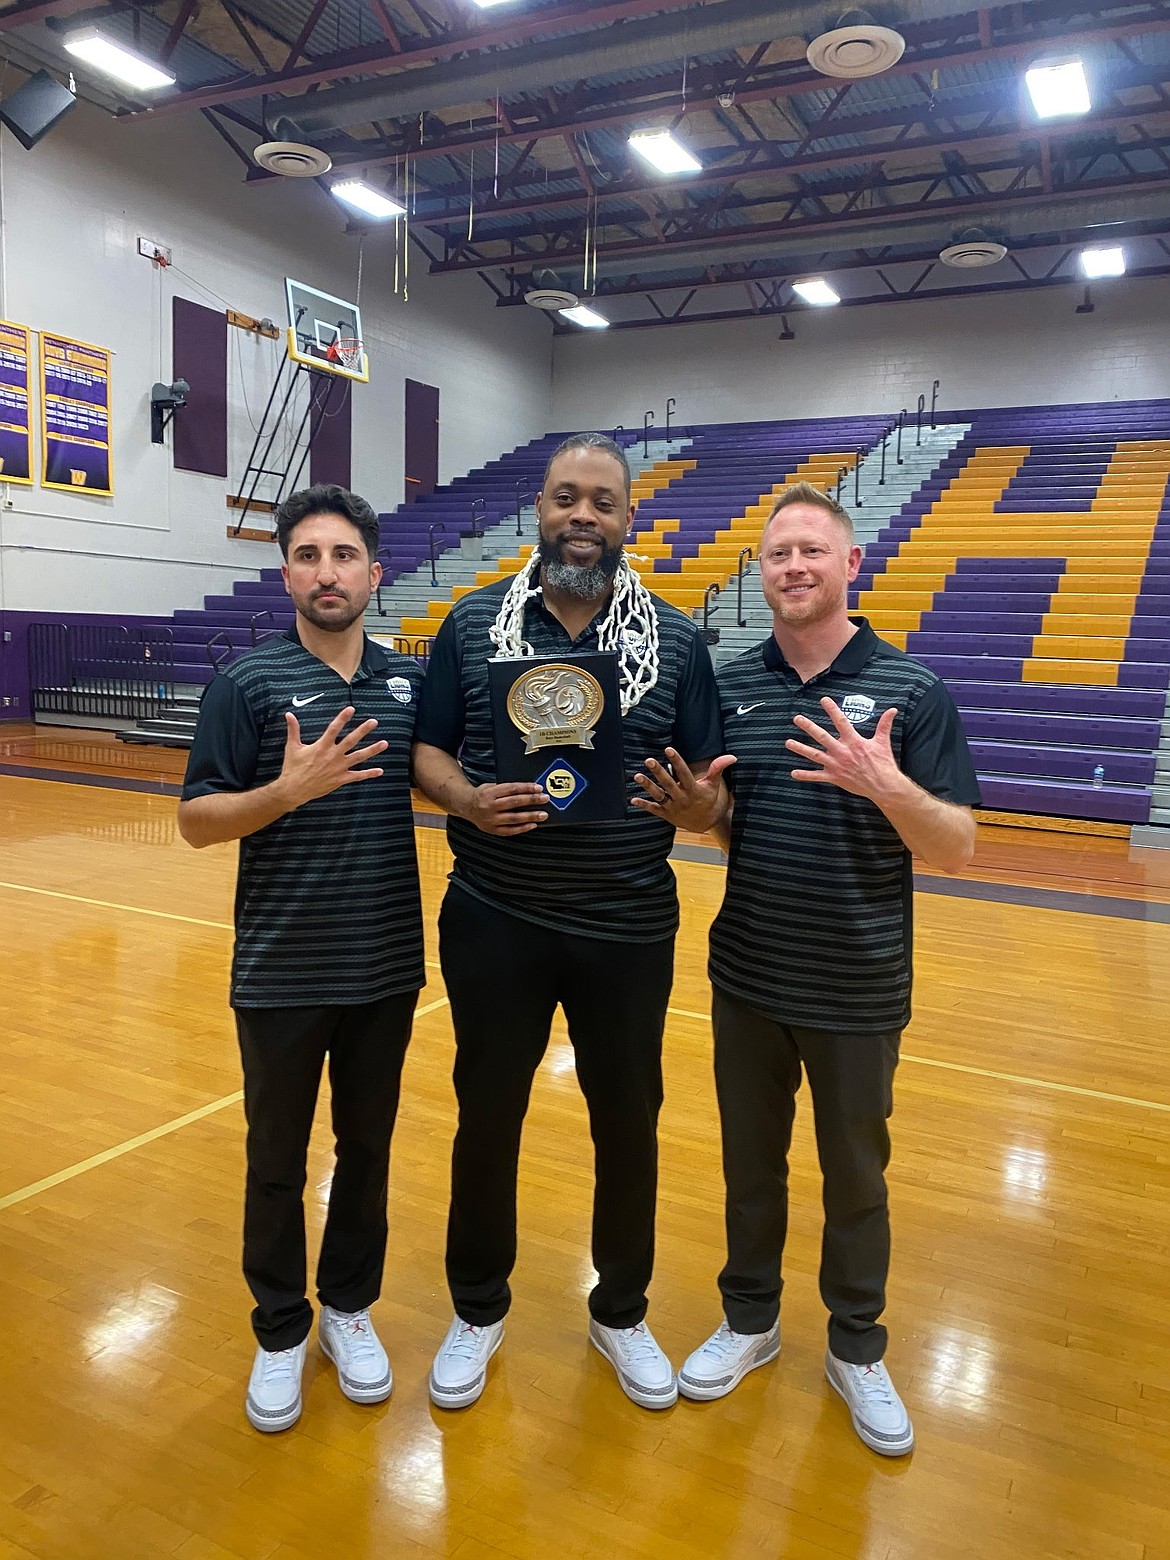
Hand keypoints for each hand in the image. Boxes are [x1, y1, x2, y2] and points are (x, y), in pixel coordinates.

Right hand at [279, 706, 387, 806]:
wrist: (294, 789)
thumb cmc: (292, 767)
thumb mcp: (292, 747)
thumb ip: (293, 730)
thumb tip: (288, 714)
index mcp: (321, 746)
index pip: (334, 728)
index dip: (343, 718)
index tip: (351, 709)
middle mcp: (332, 755)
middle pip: (351, 740)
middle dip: (363, 730)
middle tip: (374, 721)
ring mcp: (338, 768)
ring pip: (359, 757)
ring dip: (372, 750)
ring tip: (385, 743)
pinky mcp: (340, 779)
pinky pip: (357, 776)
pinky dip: (369, 774)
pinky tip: (380, 771)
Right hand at [465, 781, 547, 835]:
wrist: (466, 806)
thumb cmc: (482, 795)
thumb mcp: (491, 786)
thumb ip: (507, 788)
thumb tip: (529, 790)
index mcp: (490, 793)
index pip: (512, 789)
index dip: (526, 788)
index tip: (538, 788)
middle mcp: (490, 806)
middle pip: (514, 802)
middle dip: (532, 800)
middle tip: (545, 799)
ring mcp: (491, 819)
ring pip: (514, 818)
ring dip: (530, 816)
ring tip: (543, 815)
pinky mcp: (493, 829)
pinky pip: (510, 830)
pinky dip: (522, 828)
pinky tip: (532, 825)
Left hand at [632, 746, 735, 831]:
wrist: (706, 823)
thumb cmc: (709, 800)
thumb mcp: (714, 785)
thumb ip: (718, 769)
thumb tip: (731, 756)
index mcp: (693, 790)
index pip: (684, 773)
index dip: (677, 761)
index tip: (668, 749)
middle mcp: (682, 798)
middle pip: (669, 784)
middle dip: (659, 772)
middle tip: (649, 761)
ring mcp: (673, 807)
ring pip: (659, 796)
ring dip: (648, 786)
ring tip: (637, 776)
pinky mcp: (666, 814)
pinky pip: (654, 809)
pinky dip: (644, 805)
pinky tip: (633, 799)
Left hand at [785, 699, 903, 799]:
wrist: (883, 785)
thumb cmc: (883, 763)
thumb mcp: (883, 742)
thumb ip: (884, 724)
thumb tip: (893, 709)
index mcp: (853, 741)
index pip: (841, 721)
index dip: (832, 710)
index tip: (823, 700)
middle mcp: (842, 751)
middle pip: (822, 737)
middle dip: (808, 727)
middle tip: (797, 719)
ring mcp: (836, 765)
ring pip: (815, 755)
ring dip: (801, 749)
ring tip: (788, 742)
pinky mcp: (834, 777)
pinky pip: (817, 776)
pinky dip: (805, 775)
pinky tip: (793, 773)